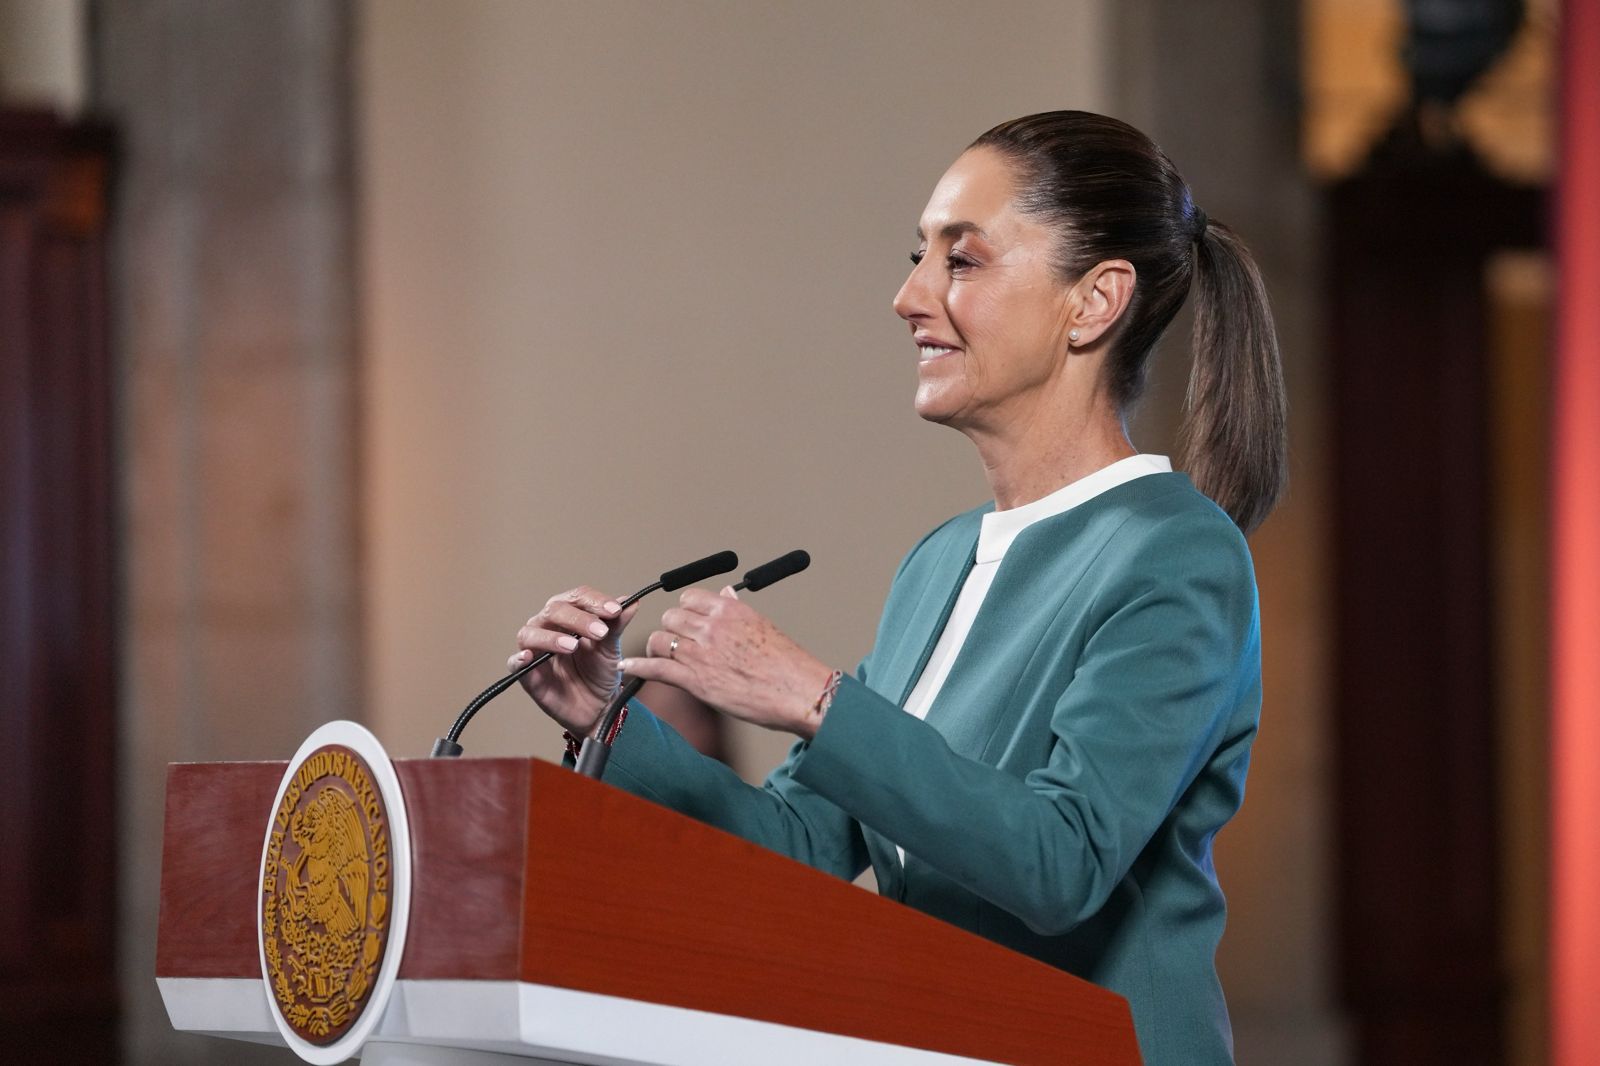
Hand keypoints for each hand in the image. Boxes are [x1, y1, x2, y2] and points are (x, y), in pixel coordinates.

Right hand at [510, 587, 636, 734]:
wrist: (599, 707)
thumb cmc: (600, 673)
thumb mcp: (612, 649)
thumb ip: (617, 625)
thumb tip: (631, 600)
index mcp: (570, 615)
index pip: (577, 597)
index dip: (595, 601)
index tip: (616, 610)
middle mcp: (549, 627)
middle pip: (554, 610)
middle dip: (578, 618)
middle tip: (600, 632)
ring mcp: (536, 650)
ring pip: (531, 632)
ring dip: (551, 637)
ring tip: (573, 646)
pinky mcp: (527, 674)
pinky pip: (514, 662)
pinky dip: (519, 658)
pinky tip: (529, 657)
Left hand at [620, 587, 834, 738]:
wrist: (798, 692)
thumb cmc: (787, 663)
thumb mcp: (762, 625)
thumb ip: (737, 610)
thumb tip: (726, 593)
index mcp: (730, 610)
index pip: (690, 597)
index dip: (686, 610)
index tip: (689, 621)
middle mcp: (712, 627)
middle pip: (672, 617)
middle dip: (673, 629)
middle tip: (681, 643)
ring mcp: (701, 653)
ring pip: (661, 640)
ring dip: (660, 649)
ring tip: (665, 658)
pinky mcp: (695, 680)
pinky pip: (655, 668)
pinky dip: (638, 668)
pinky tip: (626, 668)